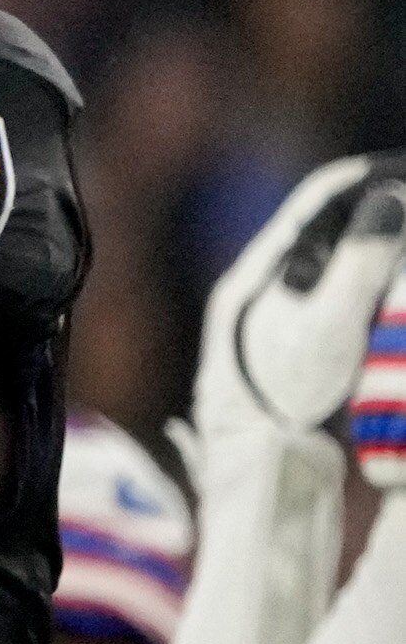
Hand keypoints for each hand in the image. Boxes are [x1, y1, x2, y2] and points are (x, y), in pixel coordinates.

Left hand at [192, 150, 405, 448]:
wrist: (253, 465)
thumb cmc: (285, 397)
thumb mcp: (329, 327)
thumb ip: (359, 263)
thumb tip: (390, 198)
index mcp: (258, 272)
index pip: (322, 198)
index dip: (372, 178)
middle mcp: (260, 285)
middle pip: (331, 225)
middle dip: (381, 211)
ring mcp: (274, 312)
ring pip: (336, 258)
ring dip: (377, 246)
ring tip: (405, 238)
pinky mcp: (292, 340)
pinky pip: (338, 292)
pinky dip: (370, 280)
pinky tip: (393, 286)